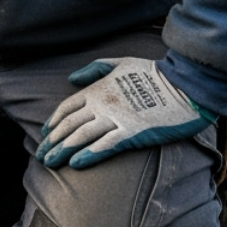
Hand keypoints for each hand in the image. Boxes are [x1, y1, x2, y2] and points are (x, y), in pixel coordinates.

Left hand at [38, 57, 216, 169]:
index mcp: (97, 89)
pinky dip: (88, 155)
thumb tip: (71, 79)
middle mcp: (101, 104)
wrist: (186, 84)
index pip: (66, 108)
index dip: (53, 122)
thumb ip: (94, 69)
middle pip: (68, 125)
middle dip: (52, 142)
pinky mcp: (132, 133)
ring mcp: (116, 119)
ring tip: (49, 163)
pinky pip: (105, 146)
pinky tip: (76, 164)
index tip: (44, 134)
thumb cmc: (154, 73)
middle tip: (40, 156)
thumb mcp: (120, 63)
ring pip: (81, 137)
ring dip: (62, 151)